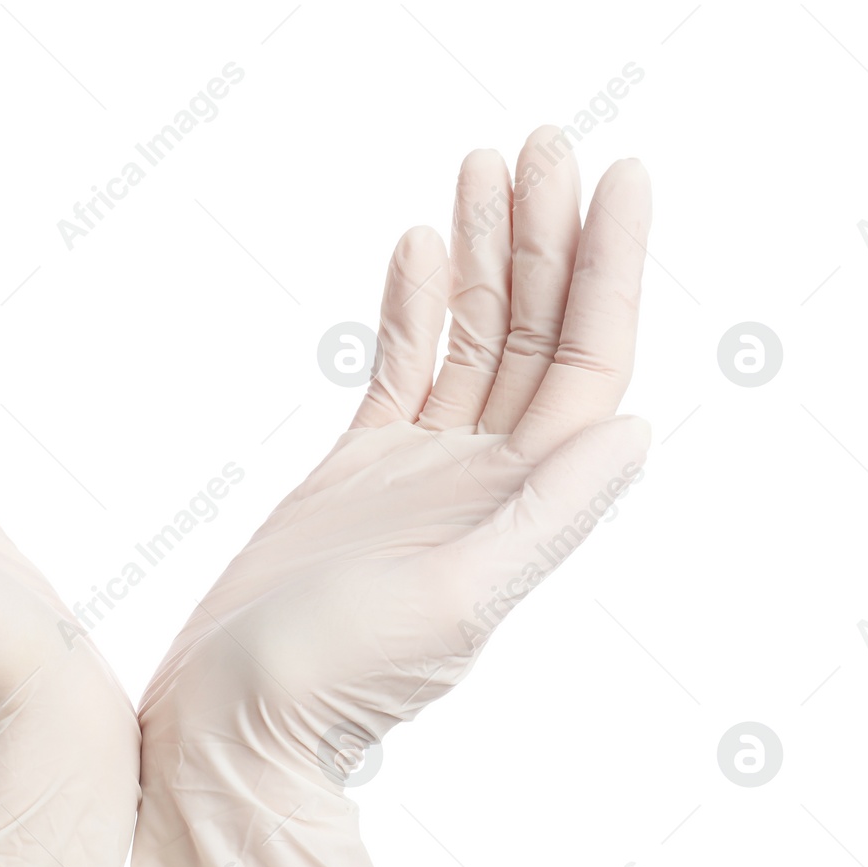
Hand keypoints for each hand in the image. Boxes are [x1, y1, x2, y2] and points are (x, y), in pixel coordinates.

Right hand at [131, 126, 652, 866]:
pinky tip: (421, 247)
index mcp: (519, 504)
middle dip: (544, 238)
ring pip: (470, 341)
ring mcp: (421, 472)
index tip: (617, 180)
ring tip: (487, 168)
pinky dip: (414, 309)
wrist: (230, 720)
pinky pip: (402, 371)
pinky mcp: (358, 472)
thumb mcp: (457, 600)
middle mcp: (483, 480)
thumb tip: (636, 431)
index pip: (586, 365)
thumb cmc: (333, 681)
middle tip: (544, 146)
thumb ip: (547, 515)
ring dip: (484, 255)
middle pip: (533, 335)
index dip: (607, 271)